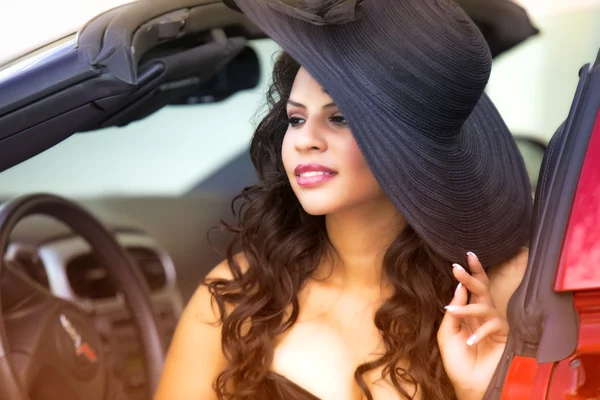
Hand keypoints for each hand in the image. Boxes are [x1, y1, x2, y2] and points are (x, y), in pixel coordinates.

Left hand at [437, 252, 508, 399]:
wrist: (471, 387)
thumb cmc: (459, 364)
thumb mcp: (447, 336)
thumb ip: (452, 313)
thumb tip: (458, 289)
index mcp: (470, 314)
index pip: (471, 290)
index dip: (469, 274)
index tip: (461, 259)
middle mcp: (483, 316)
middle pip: (481, 290)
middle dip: (471, 277)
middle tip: (458, 267)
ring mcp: (495, 325)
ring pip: (486, 305)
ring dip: (468, 306)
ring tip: (453, 310)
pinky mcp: (505, 336)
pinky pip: (494, 326)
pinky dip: (481, 332)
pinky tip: (471, 341)